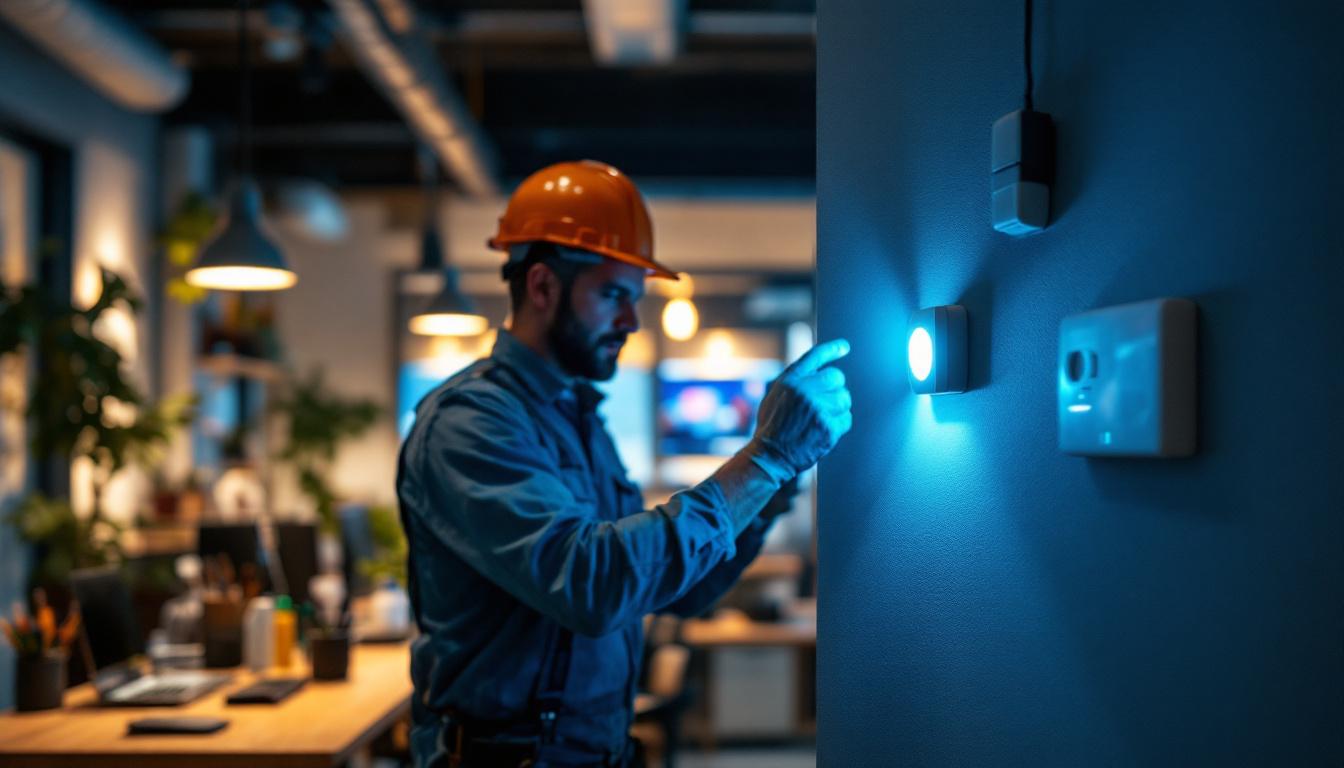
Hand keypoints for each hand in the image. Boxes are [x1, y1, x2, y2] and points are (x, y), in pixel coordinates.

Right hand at [745, 338, 853, 482]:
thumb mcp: (774, 397)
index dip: (832, 350)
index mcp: (790, 380)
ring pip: (844, 398)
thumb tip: (816, 372)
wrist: (769, 456)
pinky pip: (846, 419)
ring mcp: (818, 408)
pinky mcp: (828, 427)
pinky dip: (839, 425)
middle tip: (827, 402)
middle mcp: (804, 390)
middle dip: (835, 388)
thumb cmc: (771, 428)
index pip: (815, 357)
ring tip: (822, 419)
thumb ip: (794, 383)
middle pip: (836, 377)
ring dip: (838, 408)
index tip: (845, 347)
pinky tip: (824, 431)